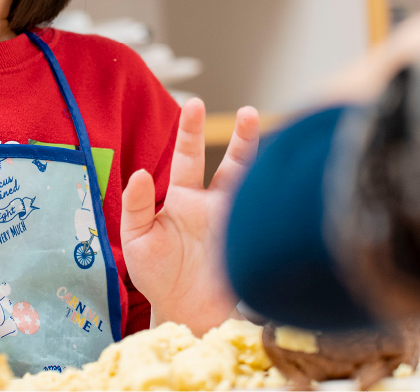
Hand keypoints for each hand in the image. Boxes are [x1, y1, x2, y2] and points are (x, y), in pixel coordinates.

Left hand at [121, 100, 259, 334]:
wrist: (184, 314)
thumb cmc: (157, 275)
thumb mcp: (137, 239)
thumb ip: (137, 206)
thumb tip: (140, 174)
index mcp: (184, 197)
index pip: (188, 156)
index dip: (190, 131)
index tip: (194, 104)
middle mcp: (215, 204)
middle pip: (232, 162)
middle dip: (243, 137)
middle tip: (249, 112)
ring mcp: (238, 222)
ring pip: (255, 185)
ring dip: (265, 164)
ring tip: (279, 142)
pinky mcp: (253, 243)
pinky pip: (267, 218)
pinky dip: (276, 200)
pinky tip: (282, 185)